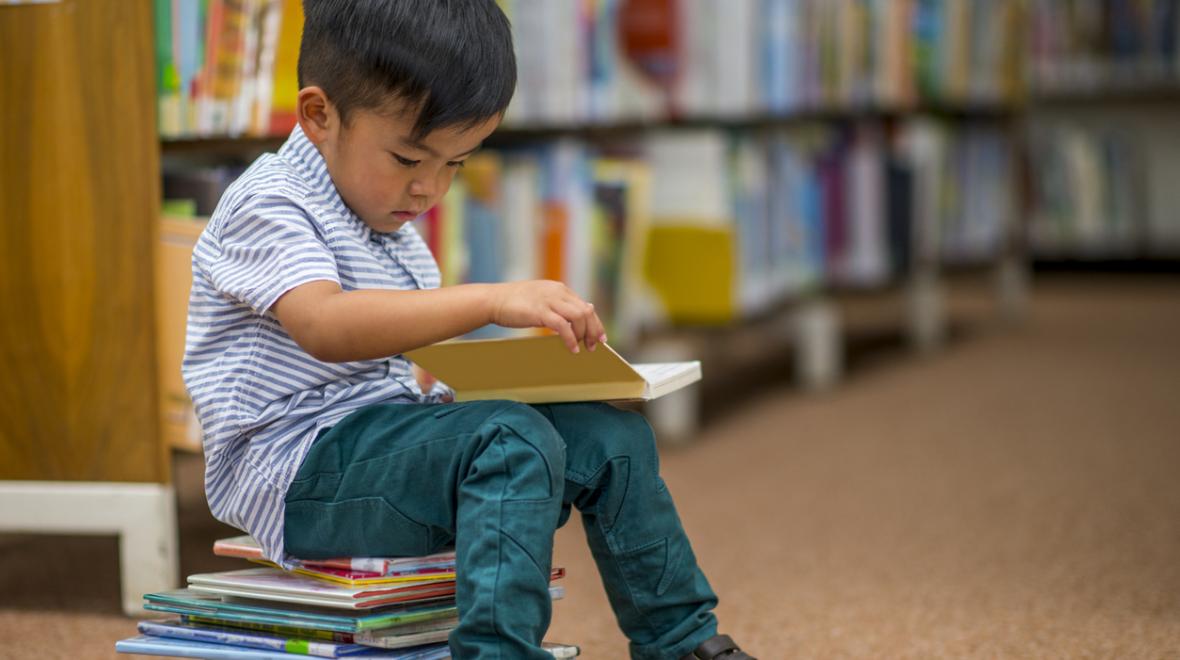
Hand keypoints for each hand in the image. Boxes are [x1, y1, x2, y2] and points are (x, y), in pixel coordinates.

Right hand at [489, 280, 607, 352]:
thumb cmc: (516, 303)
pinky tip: (571, 349)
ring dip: (583, 334)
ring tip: (581, 347)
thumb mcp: (543, 299)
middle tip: (593, 346)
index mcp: (560, 289)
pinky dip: (570, 339)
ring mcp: (549, 300)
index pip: (585, 306)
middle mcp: (558, 292)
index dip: (596, 323)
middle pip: (586, 311)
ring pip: (578, 317)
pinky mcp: (540, 311)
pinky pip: (563, 326)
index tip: (600, 338)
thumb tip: (583, 310)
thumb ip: (561, 305)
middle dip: (593, 331)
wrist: (494, 300)